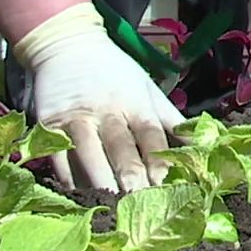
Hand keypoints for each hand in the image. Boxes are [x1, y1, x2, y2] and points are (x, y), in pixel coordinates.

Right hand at [14, 2, 182, 191]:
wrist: (67, 44)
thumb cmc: (115, 72)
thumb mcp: (147, 88)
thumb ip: (170, 120)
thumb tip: (202, 146)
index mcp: (136, 102)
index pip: (151, 137)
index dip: (161, 163)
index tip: (169, 190)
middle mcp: (107, 110)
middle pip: (121, 148)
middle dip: (132, 178)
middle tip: (141, 206)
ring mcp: (76, 117)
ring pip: (88, 154)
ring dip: (100, 181)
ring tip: (110, 206)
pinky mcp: (48, 124)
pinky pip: (58, 157)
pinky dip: (68, 179)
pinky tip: (78, 198)